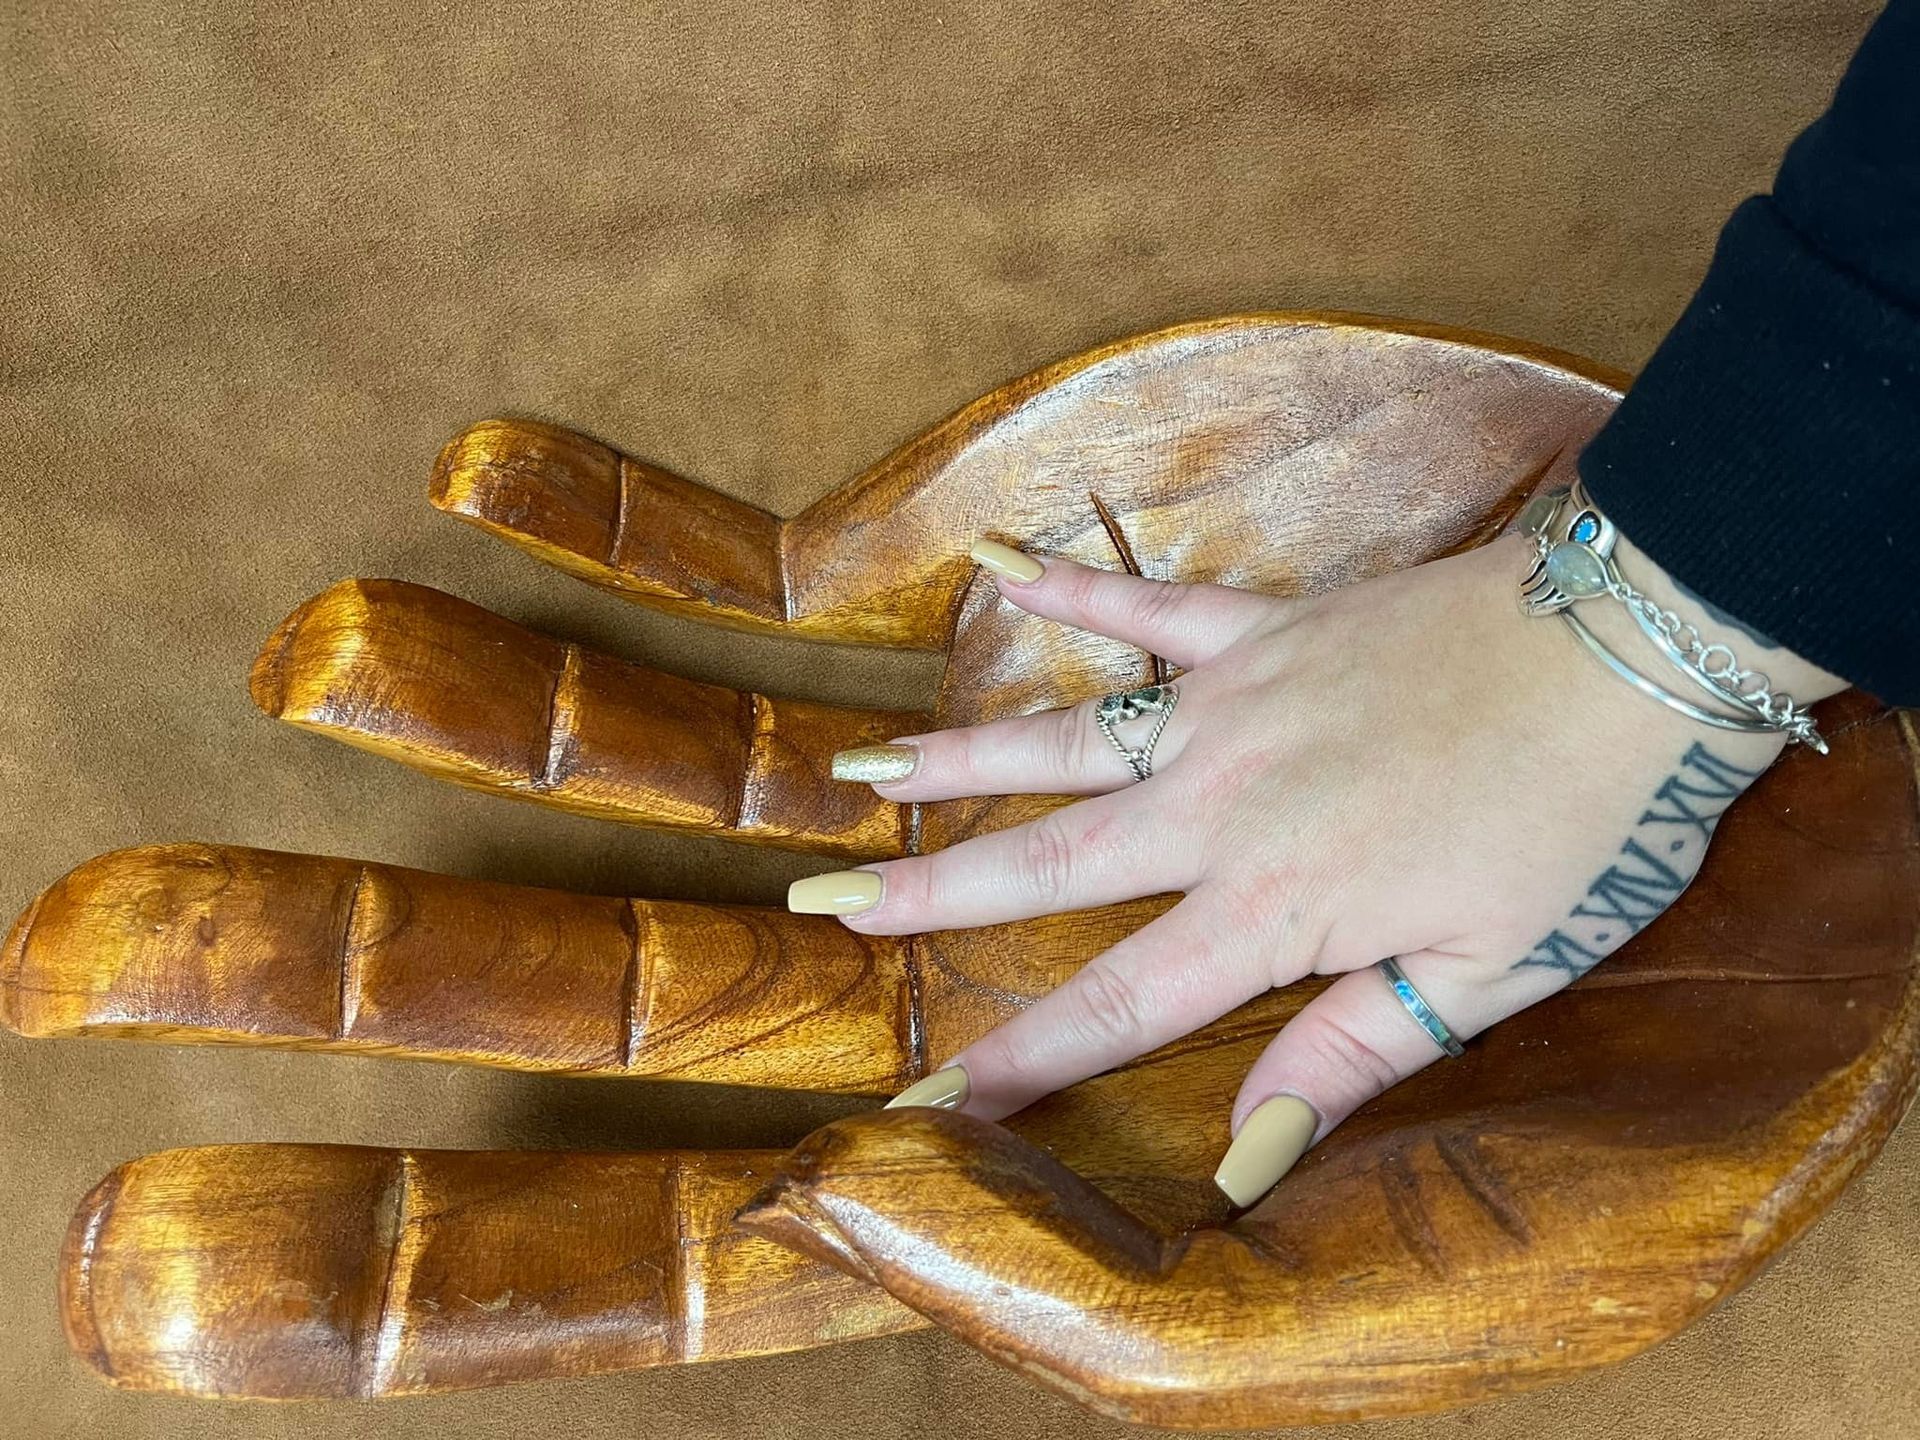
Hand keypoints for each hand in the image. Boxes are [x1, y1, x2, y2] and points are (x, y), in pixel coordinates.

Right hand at [792, 528, 1846, 1204]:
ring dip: (954, 755)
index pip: (1116, 1005)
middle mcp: (1219, 806)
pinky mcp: (1265, 628)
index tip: (924, 1108)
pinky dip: (1076, 585)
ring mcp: (1232, 705)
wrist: (1634, 649)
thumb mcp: (1485, 973)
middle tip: (817, 899)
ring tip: (855, 762)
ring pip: (1065, 737)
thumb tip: (1246, 1155)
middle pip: (1044, 861)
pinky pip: (1151, 605)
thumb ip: (1351, 1055)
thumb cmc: (1579, 826)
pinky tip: (1001, 562)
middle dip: (925, 892)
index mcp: (1270, 907)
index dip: (1016, 1062)